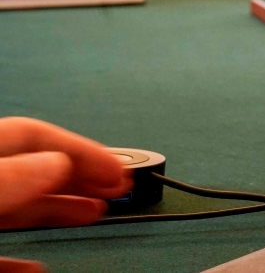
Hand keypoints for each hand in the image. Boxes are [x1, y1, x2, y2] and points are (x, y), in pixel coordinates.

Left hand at [0, 118, 131, 272]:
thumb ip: (13, 176)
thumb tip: (56, 164)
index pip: (32, 137)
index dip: (79, 149)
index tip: (119, 169)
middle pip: (33, 171)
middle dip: (82, 177)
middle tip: (120, 186)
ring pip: (22, 208)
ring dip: (64, 210)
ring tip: (97, 212)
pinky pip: (2, 251)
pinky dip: (26, 255)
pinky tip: (41, 265)